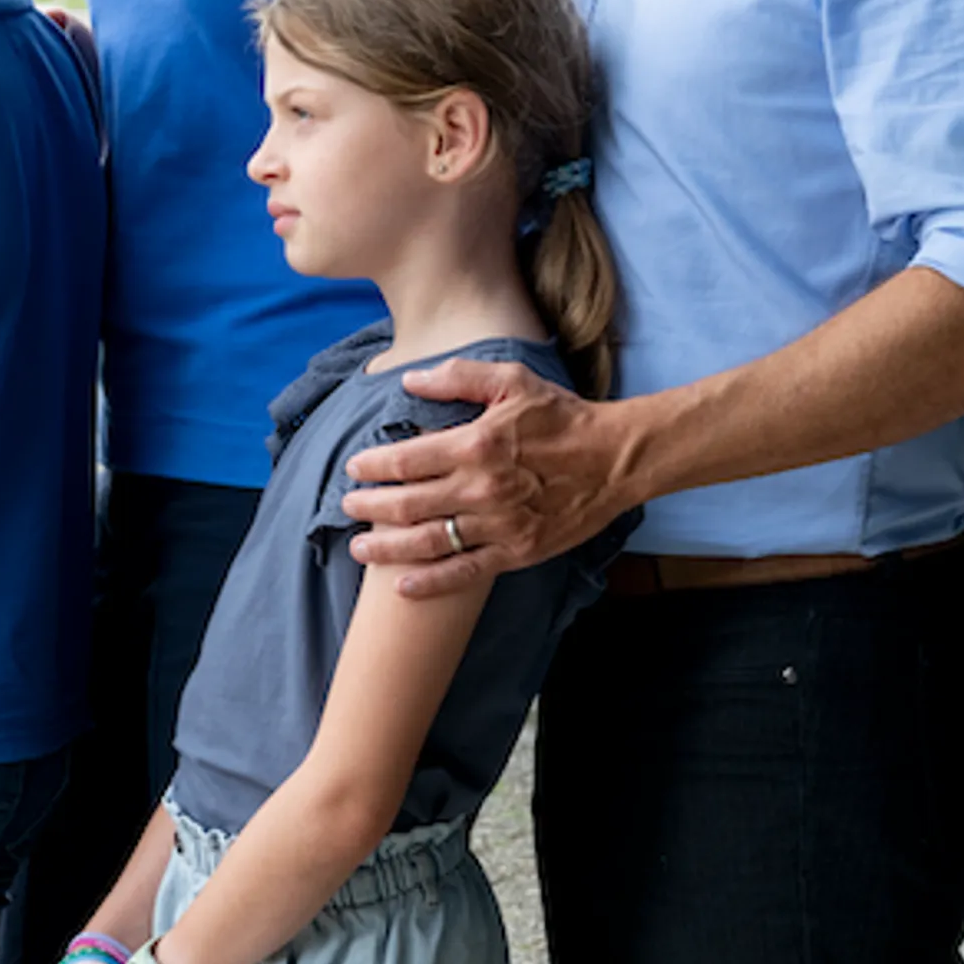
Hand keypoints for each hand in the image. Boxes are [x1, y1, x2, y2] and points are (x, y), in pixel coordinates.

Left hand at [343, 354, 639, 597]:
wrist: (617, 459)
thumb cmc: (563, 416)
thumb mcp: (512, 381)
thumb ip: (458, 378)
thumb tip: (409, 379)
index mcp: (475, 445)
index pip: (406, 459)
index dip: (373, 466)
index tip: (354, 468)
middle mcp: (481, 488)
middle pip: (407, 503)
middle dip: (370, 506)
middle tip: (347, 506)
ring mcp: (498, 525)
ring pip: (428, 541)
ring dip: (387, 546)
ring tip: (359, 547)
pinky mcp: (517, 552)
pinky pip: (465, 571)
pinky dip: (430, 582)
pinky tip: (402, 586)